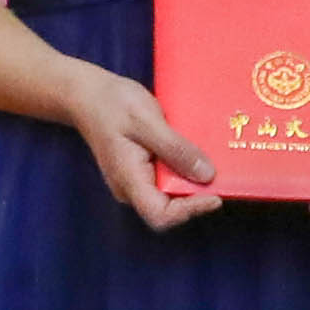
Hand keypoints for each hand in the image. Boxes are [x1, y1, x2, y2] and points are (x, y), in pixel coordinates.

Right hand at [63, 67, 220, 231]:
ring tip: (215, 165)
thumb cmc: (113, 104)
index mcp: (129, 179)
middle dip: (196, 197)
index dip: (190, 210)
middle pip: (167, 209)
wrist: (85, 94)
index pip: (160, 214)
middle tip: (223, 178)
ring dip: (192, 184)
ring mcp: (134, 181)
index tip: (216, 195)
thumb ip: (176, 149)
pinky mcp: (140, 171)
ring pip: (168, 195)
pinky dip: (184, 172)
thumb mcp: (147, 121)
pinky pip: (165, 180)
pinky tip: (197, 156)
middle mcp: (130, 188)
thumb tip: (207, 176)